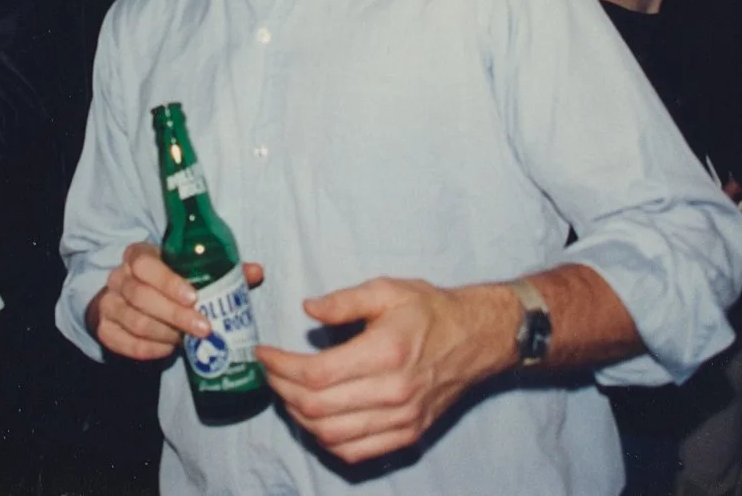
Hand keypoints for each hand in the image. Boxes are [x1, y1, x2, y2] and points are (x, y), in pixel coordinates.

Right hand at [86, 242, 263, 361]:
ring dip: (164, 334)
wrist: (129, 298)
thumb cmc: (168, 281)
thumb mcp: (189, 270)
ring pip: (133, 320)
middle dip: (175, 315)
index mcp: (139, 256)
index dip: (168, 281)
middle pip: (140, 296)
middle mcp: (119, 277)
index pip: (146, 264)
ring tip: (187, 341)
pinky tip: (167, 350)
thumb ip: (221, 270)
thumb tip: (256, 271)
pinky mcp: (104, 327)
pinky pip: (120, 341)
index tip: (195, 297)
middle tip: (204, 329)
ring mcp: (108, 303)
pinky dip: (146, 349)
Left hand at [256, 278, 515, 465]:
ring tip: (287, 393)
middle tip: (271, 372)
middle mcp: (394, 392)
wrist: (477, 338)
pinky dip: (327, 442)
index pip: (316, 373)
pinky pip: (356, 452)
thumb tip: (308, 309)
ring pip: (331, 435)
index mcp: (385, 353)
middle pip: (317, 408)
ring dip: (299, 418)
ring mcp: (402, 419)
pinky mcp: (408, 434)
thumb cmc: (431, 311)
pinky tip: (315, 420)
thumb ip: (344, 300)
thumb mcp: (388, 290)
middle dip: (281, 390)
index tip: (264, 354)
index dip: (281, 367)